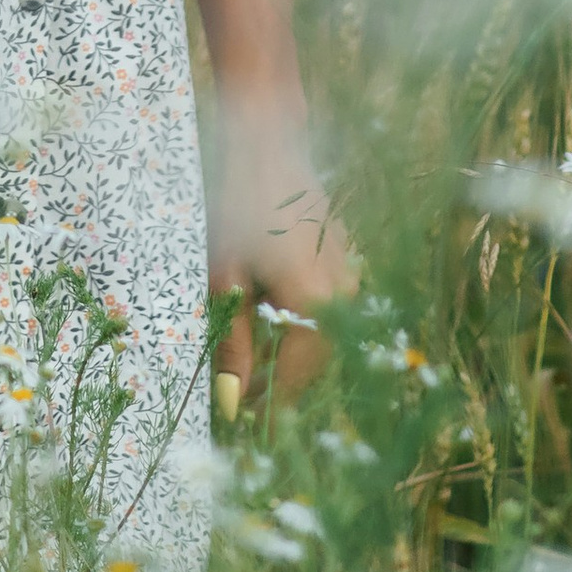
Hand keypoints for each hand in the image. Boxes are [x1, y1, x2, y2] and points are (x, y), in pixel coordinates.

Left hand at [206, 96, 357, 410]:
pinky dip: (294, 324)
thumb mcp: (225, 277)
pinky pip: (320, 308)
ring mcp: (347, 273)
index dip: (267, 411)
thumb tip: (234, 403)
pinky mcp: (340, 256)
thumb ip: (234, 343)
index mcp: (317, 306)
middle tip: (239, 404)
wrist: (265, 137)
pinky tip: (263, 322)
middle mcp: (343, 296)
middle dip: (277, 385)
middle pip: (310, 362)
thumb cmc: (237, 203)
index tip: (241, 434)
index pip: (293, 381)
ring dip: (285, 355)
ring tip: (246, 367)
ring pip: (317, 336)